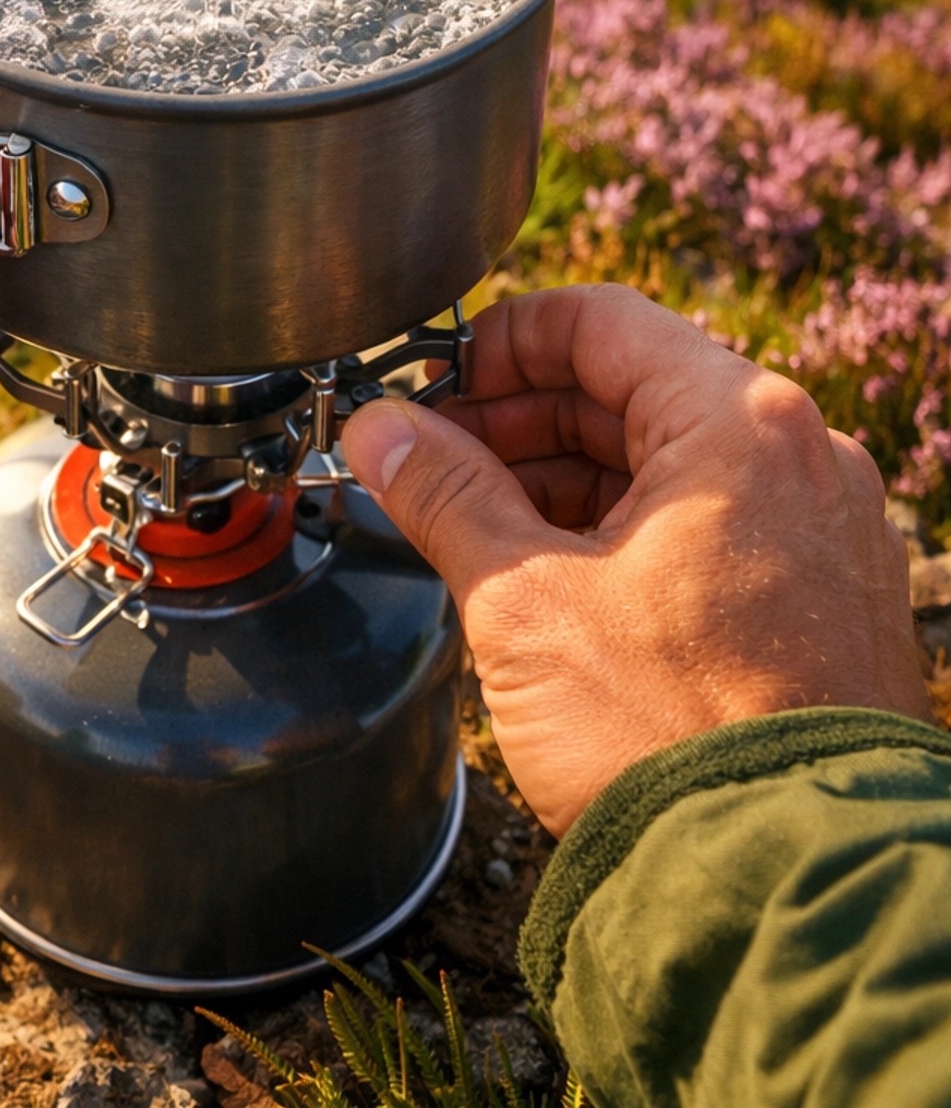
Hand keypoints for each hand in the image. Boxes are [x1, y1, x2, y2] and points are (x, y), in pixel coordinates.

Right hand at [341, 283, 930, 839]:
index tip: (431, 381)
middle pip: (635, 388)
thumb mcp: (524, 600)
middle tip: (431, 458)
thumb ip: (445, 494)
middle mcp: (802, 454)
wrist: (785, 888)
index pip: (600, 319)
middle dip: (521, 420)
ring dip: (567, 480)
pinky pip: (713, 524)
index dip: (498, 341)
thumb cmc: (667, 736)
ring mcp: (825, 528)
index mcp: (740, 421)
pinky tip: (552, 577)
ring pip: (671, 461)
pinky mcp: (827, 598)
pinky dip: (627, 531)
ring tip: (475, 526)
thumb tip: (380, 429)